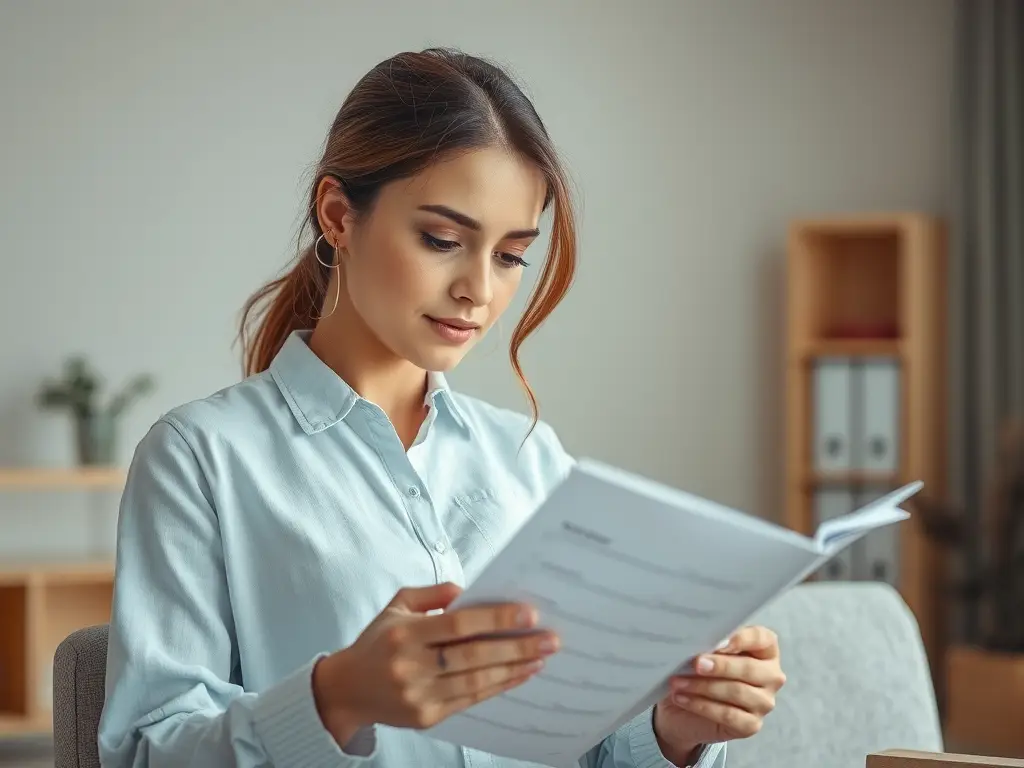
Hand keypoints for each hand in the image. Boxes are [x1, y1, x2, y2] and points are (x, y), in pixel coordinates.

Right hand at [312, 582, 558, 746]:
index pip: (459, 625)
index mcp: (404, 633)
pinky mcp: (426, 718)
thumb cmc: (377, 642)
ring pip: (477, 681)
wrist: (346, 690)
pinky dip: (499, 687)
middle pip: (474, 656)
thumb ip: (432, 593)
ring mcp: (419, 695)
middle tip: (549, 638)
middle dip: (517, 647)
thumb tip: (470, 591)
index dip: (496, 619)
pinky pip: (471, 700)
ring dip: (514, 669)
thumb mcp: (397, 605)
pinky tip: (519, 675)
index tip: (528, 614)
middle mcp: (411, 666)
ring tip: (541, 656)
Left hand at [653, 626, 784, 762]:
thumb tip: (705, 643)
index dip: (743, 639)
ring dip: (704, 686)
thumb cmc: (699, 672)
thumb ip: (710, 644)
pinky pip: (728, 714)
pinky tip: (682, 698)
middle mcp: (770, 676)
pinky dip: (701, 705)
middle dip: (720, 665)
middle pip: (750, 668)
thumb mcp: (703, 653)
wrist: (684, 709)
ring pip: (737, 691)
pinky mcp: (751, 725)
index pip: (763, 638)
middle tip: (696, 664)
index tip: (719, 642)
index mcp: (764, 650)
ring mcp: (763, 702)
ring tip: (678, 682)